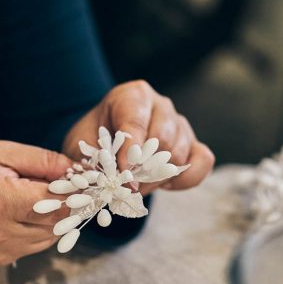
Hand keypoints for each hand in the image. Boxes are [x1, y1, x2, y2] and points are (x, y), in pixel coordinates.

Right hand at [0, 141, 71, 265]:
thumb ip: (39, 161)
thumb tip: (75, 170)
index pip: (58, 205)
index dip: (77, 193)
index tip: (85, 181)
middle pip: (57, 225)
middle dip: (70, 206)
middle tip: (73, 187)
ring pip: (47, 240)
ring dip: (56, 220)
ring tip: (48, 197)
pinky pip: (29, 247)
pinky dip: (37, 231)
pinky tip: (27, 212)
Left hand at [63, 80, 214, 193]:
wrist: (107, 144)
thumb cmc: (94, 141)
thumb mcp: (80, 147)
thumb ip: (86, 160)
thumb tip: (88, 175)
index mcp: (132, 96)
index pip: (136, 122)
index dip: (130, 151)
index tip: (123, 173)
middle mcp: (160, 105)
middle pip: (162, 140)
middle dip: (142, 170)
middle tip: (125, 187)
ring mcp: (180, 123)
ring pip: (179, 154)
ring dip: (157, 179)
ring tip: (137, 187)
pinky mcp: (194, 143)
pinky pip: (202, 161)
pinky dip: (184, 179)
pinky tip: (163, 183)